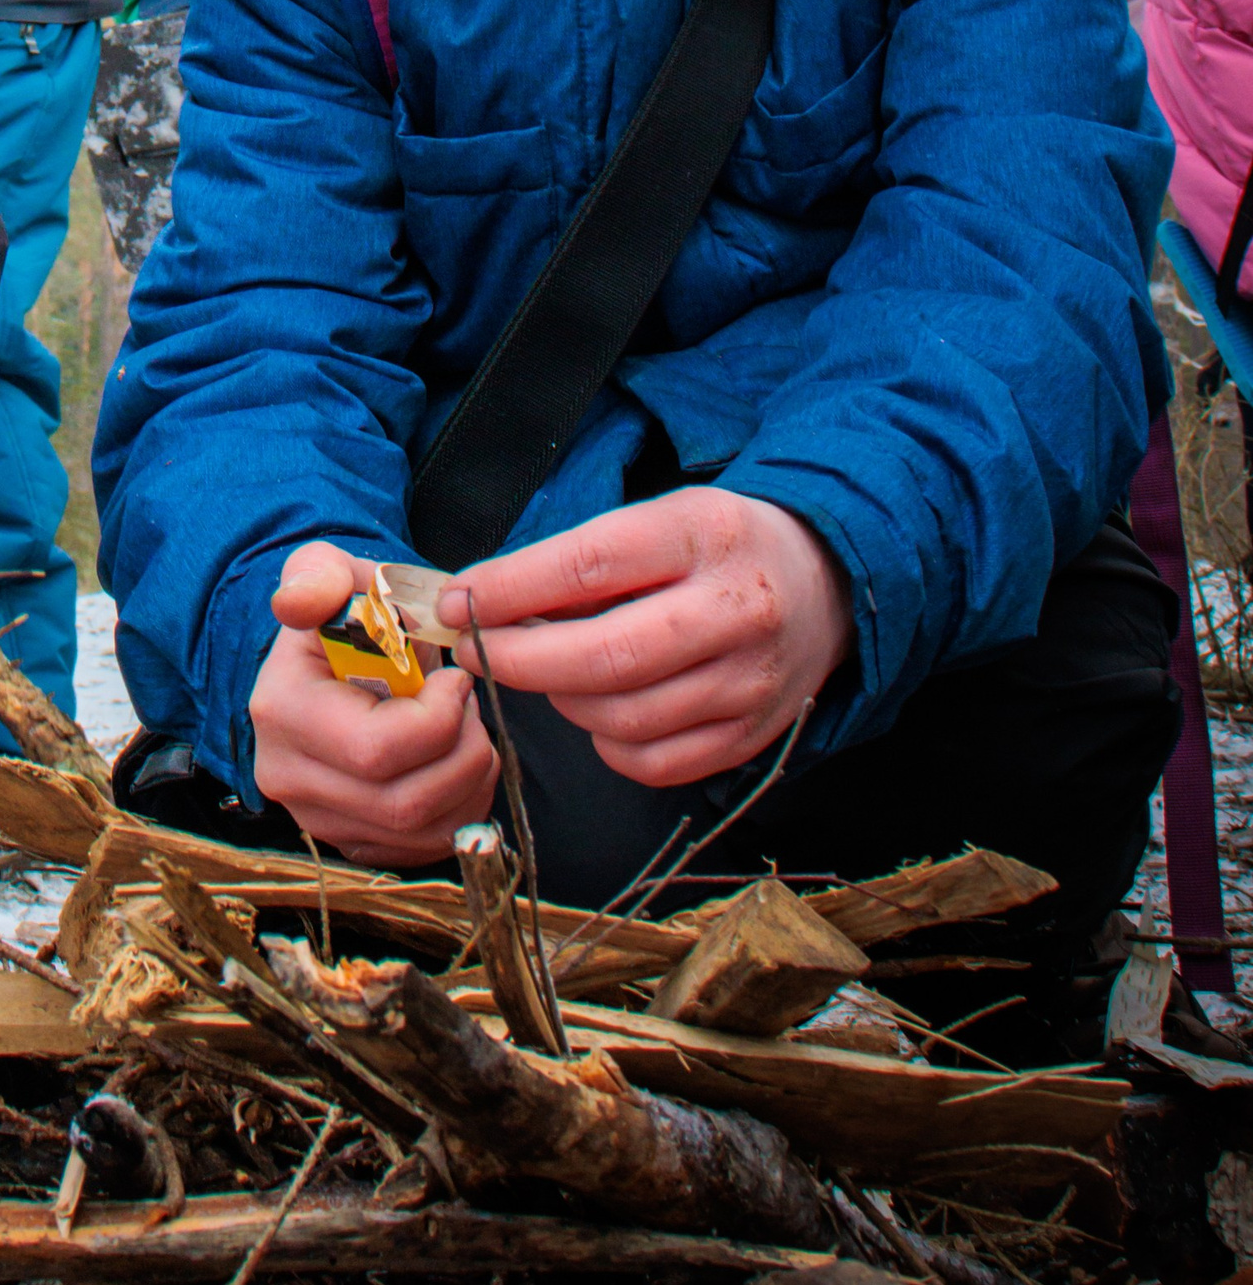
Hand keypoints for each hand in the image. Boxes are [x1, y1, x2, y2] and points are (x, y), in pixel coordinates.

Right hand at [249, 540, 498, 864]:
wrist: (328, 660)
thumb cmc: (343, 616)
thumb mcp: (331, 573)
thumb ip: (318, 574)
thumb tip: (299, 601)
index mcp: (282, 710)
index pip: (375, 748)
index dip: (438, 720)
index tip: (457, 679)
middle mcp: (289, 776)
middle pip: (405, 801)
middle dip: (463, 753)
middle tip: (471, 709)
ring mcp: (317, 818)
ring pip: (421, 831)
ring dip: (469, 781)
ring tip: (467, 731)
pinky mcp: (350, 840)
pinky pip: (423, 848)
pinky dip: (459, 809)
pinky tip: (454, 763)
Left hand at [439, 487, 853, 787]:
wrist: (827, 584)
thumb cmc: (715, 547)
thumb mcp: (657, 521)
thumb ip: (579, 562)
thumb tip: (483, 602)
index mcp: (702, 536)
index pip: (588, 565)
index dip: (510, 590)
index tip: (457, 601)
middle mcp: (735, 610)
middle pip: (606, 657)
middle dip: (519, 660)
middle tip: (477, 652)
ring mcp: (749, 681)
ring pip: (624, 718)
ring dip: (563, 700)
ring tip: (552, 671)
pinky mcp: (753, 735)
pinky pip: (655, 763)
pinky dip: (608, 745)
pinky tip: (602, 709)